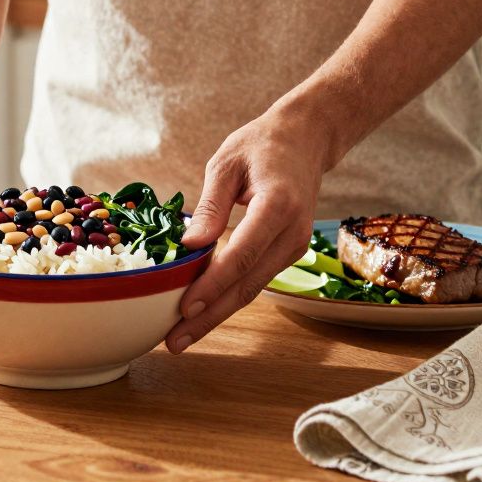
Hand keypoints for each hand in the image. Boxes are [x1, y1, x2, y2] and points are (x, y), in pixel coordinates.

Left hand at [166, 105, 331, 352]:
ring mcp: (295, 246)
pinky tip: (202, 311)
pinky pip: (255, 279)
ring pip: (252, 289)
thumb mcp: (226, 164)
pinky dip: (227, 297)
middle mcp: (293, 233)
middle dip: (210, 316)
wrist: (306, 139)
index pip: (241, 255)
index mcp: (278, 206)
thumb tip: (190, 245)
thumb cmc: (261, 145)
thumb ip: (210, 206)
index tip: (184, 308)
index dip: (212, 285)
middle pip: (247, 285)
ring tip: (181, 335)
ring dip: (216, 313)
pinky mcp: (289, 251)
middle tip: (174, 342)